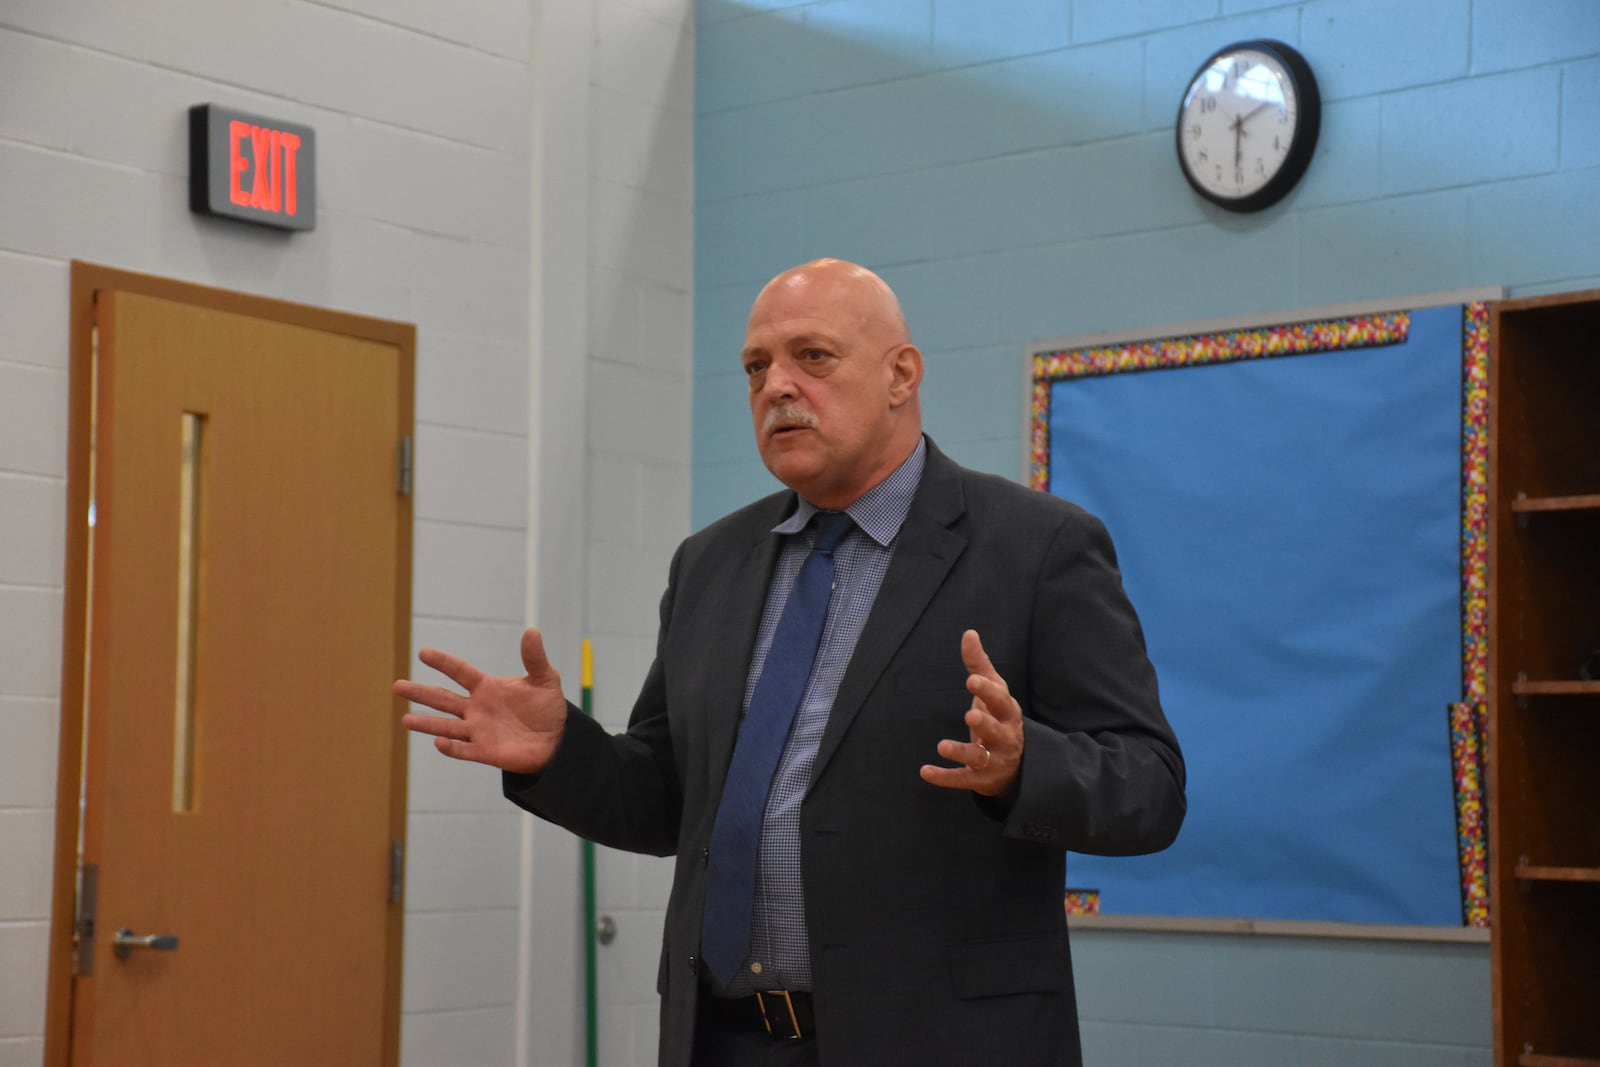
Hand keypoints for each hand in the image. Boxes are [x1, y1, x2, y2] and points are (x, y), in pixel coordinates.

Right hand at [394, 627, 568, 773]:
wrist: (557, 740)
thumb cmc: (548, 707)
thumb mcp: (545, 679)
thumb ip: (534, 658)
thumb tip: (532, 630)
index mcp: (487, 687)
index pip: (460, 671)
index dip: (443, 662)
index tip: (423, 652)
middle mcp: (477, 708)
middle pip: (443, 699)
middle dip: (420, 692)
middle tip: (397, 686)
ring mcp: (478, 731)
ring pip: (446, 726)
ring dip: (426, 723)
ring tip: (405, 719)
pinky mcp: (485, 752)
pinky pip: (464, 750)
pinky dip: (451, 747)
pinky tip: (438, 742)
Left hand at [919, 630, 1023, 797]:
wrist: (1019, 766)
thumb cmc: (1000, 718)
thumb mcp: (994, 692)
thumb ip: (980, 665)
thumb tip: (969, 632)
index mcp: (1008, 713)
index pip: (1001, 701)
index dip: (987, 692)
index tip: (971, 680)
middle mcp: (1005, 737)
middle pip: (996, 731)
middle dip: (984, 724)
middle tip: (970, 716)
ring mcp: (994, 761)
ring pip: (979, 758)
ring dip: (961, 752)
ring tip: (941, 746)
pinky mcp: (980, 780)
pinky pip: (962, 779)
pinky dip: (944, 777)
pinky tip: (925, 771)